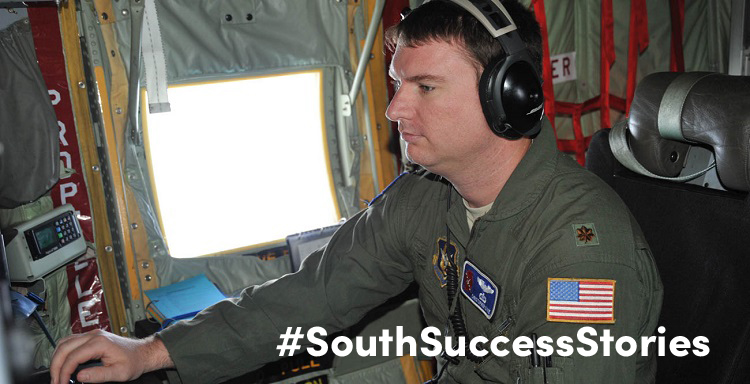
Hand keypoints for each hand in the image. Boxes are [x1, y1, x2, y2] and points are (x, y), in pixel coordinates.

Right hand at [49, 329, 173, 383]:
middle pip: (64, 347)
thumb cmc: (134, 361)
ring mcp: (92, 334)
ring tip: (57, 374)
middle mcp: (94, 335)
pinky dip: (63, 353)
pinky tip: (63, 363)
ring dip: (57, 358)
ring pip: (64, 342)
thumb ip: (99, 375)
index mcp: (100, 343)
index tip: (61, 383)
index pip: (73, 357)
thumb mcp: (119, 373)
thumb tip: (79, 377)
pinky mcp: (91, 337)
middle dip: (56, 366)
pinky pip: (70, 342)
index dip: (64, 372)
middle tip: (55, 381)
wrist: (142, 353)